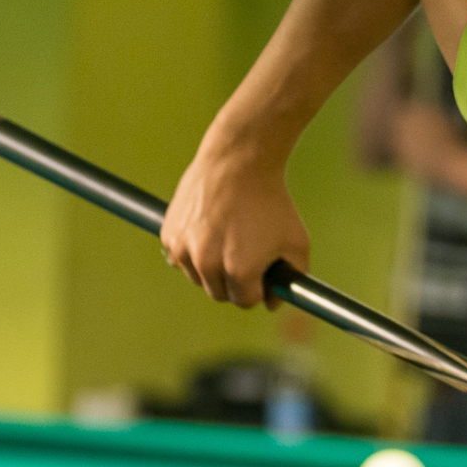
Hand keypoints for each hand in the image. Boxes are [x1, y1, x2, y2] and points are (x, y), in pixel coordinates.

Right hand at [161, 131, 309, 309]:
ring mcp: (184, 249)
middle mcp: (207, 263)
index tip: (261, 273)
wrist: (238, 163)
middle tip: (245, 256)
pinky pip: (181, 258)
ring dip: (212, 269)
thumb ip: (292, 279)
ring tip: (228, 239)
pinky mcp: (169, 234)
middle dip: (235, 283)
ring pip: (198, 278)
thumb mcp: (296, 242)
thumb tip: (272, 303)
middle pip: (220, 293)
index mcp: (239, 270)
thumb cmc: (271, 202)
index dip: (258, 289)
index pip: (246, 301)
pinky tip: (209, 230)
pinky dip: (193, 252)